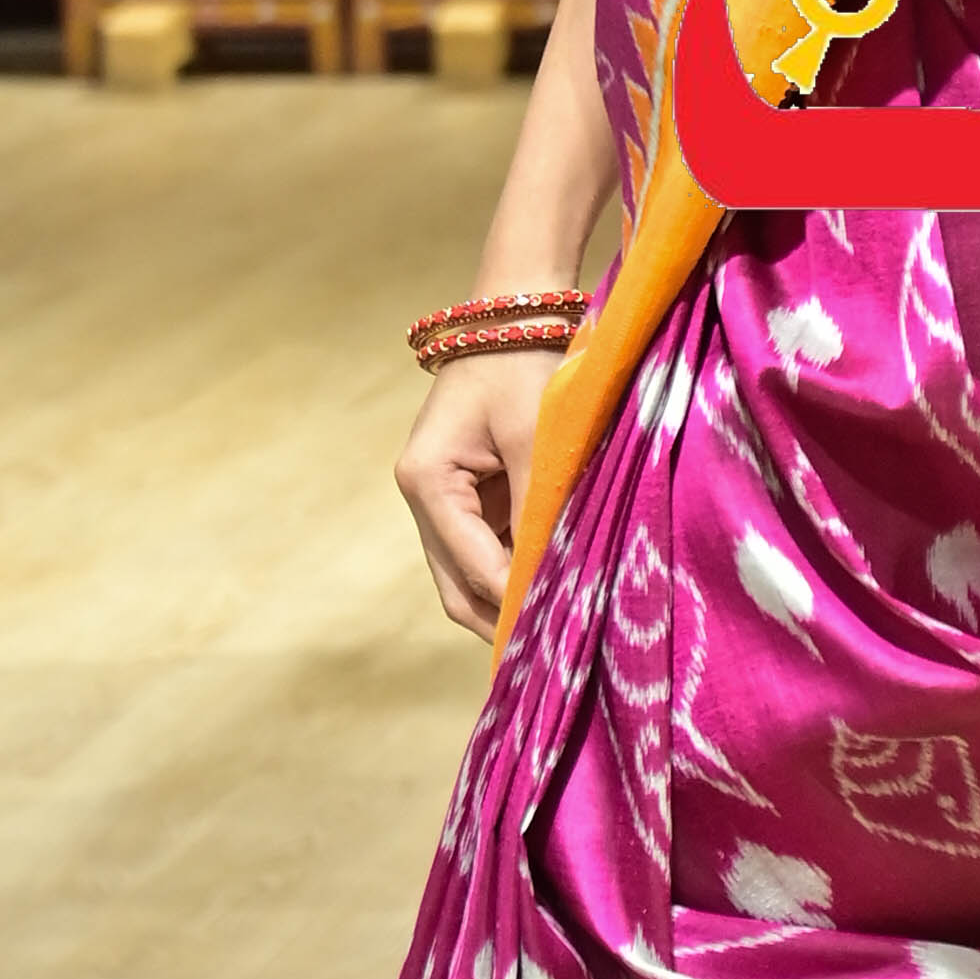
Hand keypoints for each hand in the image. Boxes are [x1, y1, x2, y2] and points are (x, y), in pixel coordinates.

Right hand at [398, 353, 552, 638]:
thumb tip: (554, 572)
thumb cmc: (521, 369)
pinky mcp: (467, 496)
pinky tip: (552, 590)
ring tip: (555, 634)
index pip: (471, 563)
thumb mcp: (534, 436)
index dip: (511, 600)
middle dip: (500, 618)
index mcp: (428, 482)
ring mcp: (441, 501)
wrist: (509, 320)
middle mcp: (424, 498)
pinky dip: (514, 572)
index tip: (553, 633)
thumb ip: (540, 503)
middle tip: (548, 658)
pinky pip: (486, 550)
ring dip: (507, 599)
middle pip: (457, 585)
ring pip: (469, 574)